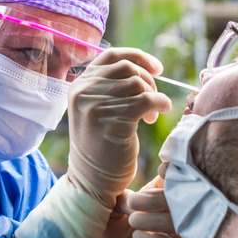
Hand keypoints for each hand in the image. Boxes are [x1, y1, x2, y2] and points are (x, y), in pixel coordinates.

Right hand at [12, 48, 171, 237]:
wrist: (93, 182)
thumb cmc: (102, 147)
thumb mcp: (98, 110)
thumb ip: (110, 88)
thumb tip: (142, 67)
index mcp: (78, 86)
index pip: (111, 55)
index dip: (137, 57)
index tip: (157, 68)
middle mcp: (82, 92)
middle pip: (127, 68)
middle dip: (148, 81)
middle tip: (154, 101)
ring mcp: (94, 106)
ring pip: (137, 83)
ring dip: (153, 95)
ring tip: (153, 115)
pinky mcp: (111, 120)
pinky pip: (145, 100)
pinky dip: (159, 104)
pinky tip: (158, 115)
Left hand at [85, 176, 185, 237]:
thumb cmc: (110, 229)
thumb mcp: (110, 209)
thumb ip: (122, 198)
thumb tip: (131, 198)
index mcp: (159, 195)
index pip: (176, 178)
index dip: (173, 172)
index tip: (160, 169)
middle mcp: (172, 214)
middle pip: (180, 200)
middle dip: (157, 199)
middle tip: (132, 203)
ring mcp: (174, 236)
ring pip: (179, 223)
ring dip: (155, 219)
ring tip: (132, 220)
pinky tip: (137, 237)